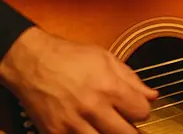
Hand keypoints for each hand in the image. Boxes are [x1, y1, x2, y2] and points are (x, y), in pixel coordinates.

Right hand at [0, 27, 158, 133]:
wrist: (30, 62)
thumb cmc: (68, 56)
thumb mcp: (104, 57)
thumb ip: (131, 79)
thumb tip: (152, 96)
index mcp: (108, 86)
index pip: (142, 112)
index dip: (141, 110)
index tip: (134, 107)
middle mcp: (92, 108)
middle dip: (129, 128)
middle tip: (123, 121)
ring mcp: (73, 124)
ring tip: (105, 124)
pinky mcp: (55, 133)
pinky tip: (87, 128)